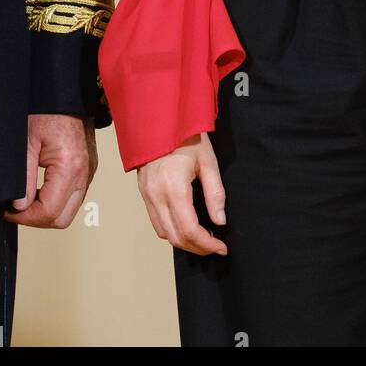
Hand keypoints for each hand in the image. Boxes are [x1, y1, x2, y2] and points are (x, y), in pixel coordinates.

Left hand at [4, 114, 96, 227]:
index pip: (50, 212)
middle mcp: (85, 173)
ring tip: (28, 196)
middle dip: (37, 219)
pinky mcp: (89, 170)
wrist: (67, 95)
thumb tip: (20, 206)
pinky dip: (56, 200)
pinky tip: (41, 188)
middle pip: (62, 220)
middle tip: (18, 208)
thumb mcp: (27, 143)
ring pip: (69, 211)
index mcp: (71, 166)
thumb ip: (24, 179)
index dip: (25, 217)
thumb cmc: (48, 113)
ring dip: (47, 211)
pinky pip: (74, 197)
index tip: (10, 210)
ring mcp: (89, 173)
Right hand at [137, 132, 227, 255]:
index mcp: (174, 187)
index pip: (190, 230)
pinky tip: (186, 225)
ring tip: (203, 238)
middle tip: (215, 246)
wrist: (159, 118)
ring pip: (163, 233)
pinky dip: (171, 231)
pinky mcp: (143, 193)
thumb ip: (215, 193)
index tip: (221, 247)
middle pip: (175, 238)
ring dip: (183, 241)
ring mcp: (146, 195)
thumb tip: (220, 221)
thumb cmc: (185, 135)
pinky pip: (155, 221)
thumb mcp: (208, 161)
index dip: (207, 244)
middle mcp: (156, 195)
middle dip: (197, 247)